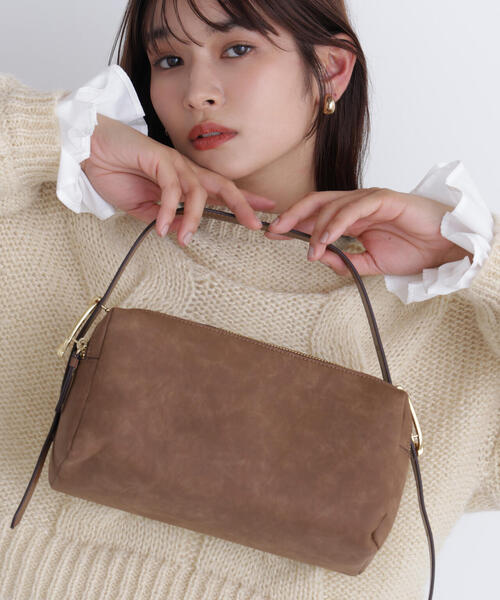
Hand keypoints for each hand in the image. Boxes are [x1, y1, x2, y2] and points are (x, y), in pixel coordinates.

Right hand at [81, 114, 275, 243]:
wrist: (89, 152)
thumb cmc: (115, 174)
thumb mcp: (143, 208)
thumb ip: (163, 219)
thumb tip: (181, 232)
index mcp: (184, 180)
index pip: (220, 192)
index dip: (244, 201)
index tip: (262, 214)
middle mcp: (185, 170)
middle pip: (222, 186)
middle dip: (242, 204)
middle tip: (256, 223)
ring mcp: (173, 162)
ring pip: (198, 190)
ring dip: (194, 217)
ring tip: (186, 238)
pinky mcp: (158, 158)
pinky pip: (171, 188)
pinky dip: (167, 209)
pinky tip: (159, 226)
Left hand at [266, 187, 472, 275]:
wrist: (445, 247)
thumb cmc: (414, 250)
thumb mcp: (372, 263)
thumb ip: (348, 262)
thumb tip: (323, 261)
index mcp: (352, 218)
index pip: (316, 214)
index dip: (294, 222)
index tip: (274, 233)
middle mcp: (357, 205)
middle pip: (316, 202)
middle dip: (292, 216)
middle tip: (275, 231)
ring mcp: (370, 199)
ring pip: (333, 205)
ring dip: (317, 228)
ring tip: (310, 250)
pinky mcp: (384, 199)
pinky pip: (355, 207)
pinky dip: (337, 223)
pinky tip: (327, 239)